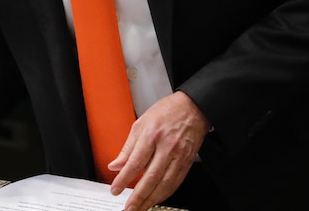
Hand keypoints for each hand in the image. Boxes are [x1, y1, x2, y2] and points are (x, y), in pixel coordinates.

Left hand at [108, 91, 210, 210]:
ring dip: (151, 199)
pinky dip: (164, 194)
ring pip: (165, 184)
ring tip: (140, 208)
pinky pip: (175, 183)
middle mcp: (167, 147)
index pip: (135, 162)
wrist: (193, 108)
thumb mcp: (141, 123)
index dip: (124, 179)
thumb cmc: (166, 112)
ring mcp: (179, 156)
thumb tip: (115, 165)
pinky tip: (156, 199)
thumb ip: (128, 147)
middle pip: (151, 178)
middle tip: (128, 208)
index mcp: (152, 134)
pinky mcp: (187, 162)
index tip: (115, 189)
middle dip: (138, 197)